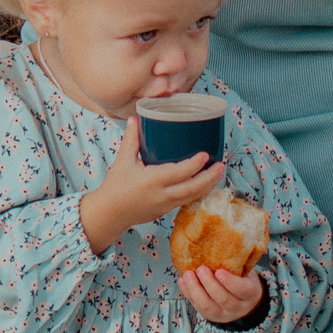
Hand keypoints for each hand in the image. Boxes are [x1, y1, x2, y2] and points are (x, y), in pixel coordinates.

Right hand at [78, 116, 225, 254]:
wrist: (110, 214)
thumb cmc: (115, 186)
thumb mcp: (122, 161)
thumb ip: (131, 139)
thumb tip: (135, 118)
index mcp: (151, 181)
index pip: (178, 173)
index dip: (194, 165)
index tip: (206, 155)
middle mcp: (161, 195)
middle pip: (191, 188)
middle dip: (209, 178)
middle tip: (221, 165)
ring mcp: (165, 206)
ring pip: (192, 197)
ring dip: (207, 186)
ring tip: (219, 174)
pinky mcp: (165, 211)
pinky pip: (186, 202)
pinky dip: (197, 193)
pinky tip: (205, 185)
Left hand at [180, 265, 261, 324]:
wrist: (245, 300)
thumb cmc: (244, 278)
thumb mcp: (247, 270)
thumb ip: (238, 261)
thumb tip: (223, 240)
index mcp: (250, 293)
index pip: (242, 290)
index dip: (230, 282)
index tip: (219, 271)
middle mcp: (238, 307)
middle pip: (223, 299)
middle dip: (209, 284)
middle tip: (200, 269)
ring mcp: (223, 314)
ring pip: (207, 306)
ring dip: (195, 290)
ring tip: (187, 275)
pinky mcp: (209, 315)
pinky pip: (197, 306)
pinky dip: (188, 293)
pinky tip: (182, 281)